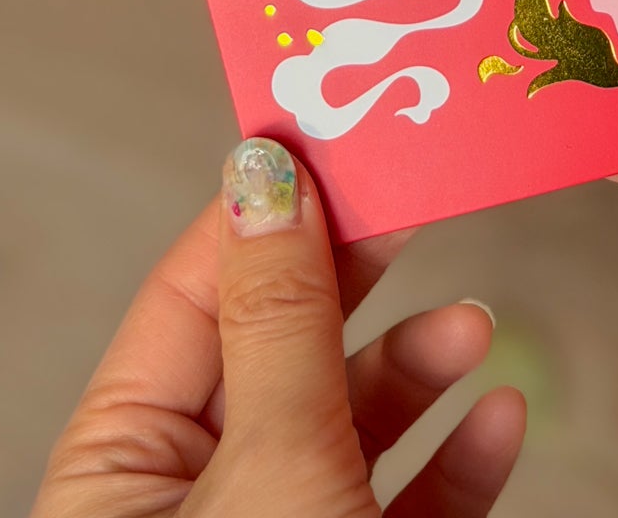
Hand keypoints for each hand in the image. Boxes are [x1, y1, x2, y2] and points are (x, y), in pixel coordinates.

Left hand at [33, 137, 524, 516]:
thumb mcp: (273, 470)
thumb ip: (280, 326)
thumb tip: (266, 174)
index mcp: (120, 473)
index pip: (189, 302)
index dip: (259, 215)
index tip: (329, 138)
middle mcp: (192, 502)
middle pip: (275, 353)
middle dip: (351, 281)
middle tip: (411, 199)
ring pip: (346, 426)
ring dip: (418, 368)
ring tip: (471, 323)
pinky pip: (402, 502)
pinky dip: (453, 458)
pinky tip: (497, 415)